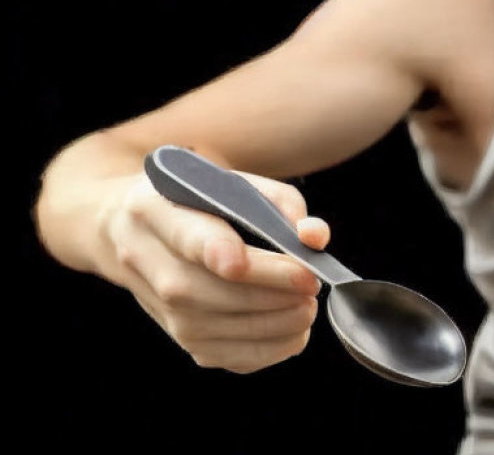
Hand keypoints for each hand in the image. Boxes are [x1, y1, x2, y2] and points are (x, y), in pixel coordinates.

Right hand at [103, 171, 330, 373]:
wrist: (134, 231)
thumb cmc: (198, 203)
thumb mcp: (233, 183)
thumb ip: (280, 204)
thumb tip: (313, 238)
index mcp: (154, 209)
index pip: (190, 238)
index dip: (225, 252)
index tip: (265, 262)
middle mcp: (145, 260)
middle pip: (209, 289)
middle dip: (271, 291)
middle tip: (312, 284)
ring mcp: (158, 306)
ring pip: (217, 327)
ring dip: (275, 322)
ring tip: (308, 306)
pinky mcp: (177, 338)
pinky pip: (224, 356)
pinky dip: (268, 349)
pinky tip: (294, 330)